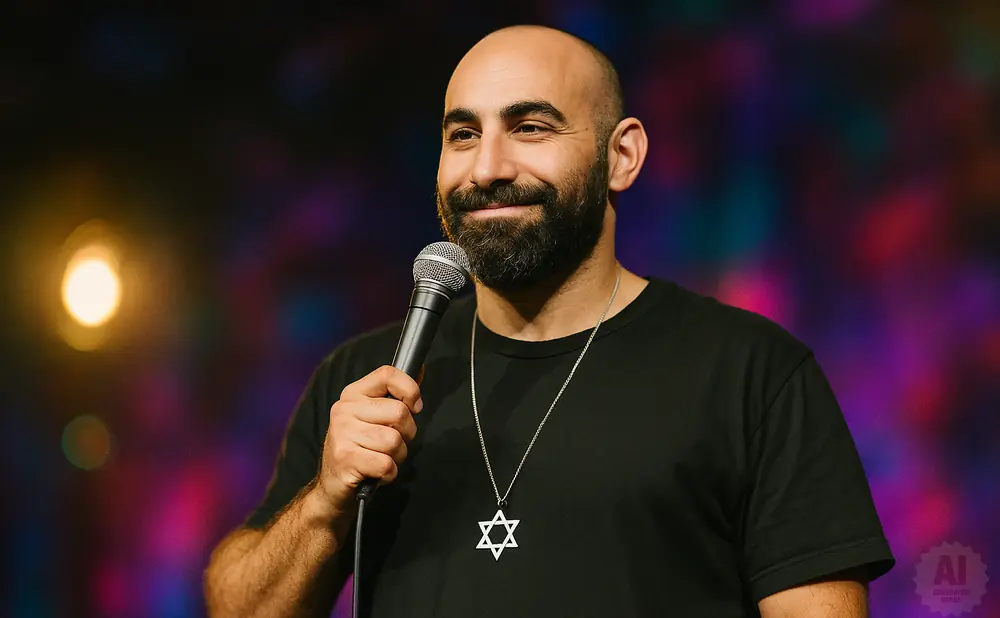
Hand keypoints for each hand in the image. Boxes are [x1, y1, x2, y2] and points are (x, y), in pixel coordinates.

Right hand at [315, 365, 422, 514]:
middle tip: (392, 444)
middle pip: (399, 412)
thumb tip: (420, 370)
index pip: (388, 374)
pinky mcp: (345, 458)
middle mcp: (344, 410)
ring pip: (394, 441)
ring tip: (382, 458)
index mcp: (353, 394)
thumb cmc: (360, 449)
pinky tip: (377, 472)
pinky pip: (386, 464)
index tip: (415, 406)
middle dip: (407, 434)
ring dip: (397, 456)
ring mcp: (342, 434)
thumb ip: (396, 395)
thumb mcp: (374, 417)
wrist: (332, 486)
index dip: (410, 389)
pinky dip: (389, 473)